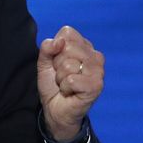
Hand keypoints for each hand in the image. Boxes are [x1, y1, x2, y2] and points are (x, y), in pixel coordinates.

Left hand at [36, 25, 104, 142]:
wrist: (55, 110)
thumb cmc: (53, 85)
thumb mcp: (44, 63)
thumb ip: (47, 48)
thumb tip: (59, 41)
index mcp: (84, 46)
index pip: (67, 32)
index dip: (56, 48)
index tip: (58, 63)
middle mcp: (95, 56)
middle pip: (67, 47)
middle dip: (57, 64)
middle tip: (62, 76)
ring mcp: (98, 71)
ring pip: (68, 64)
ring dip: (61, 78)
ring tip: (66, 85)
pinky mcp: (96, 86)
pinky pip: (72, 80)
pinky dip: (65, 88)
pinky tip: (70, 92)